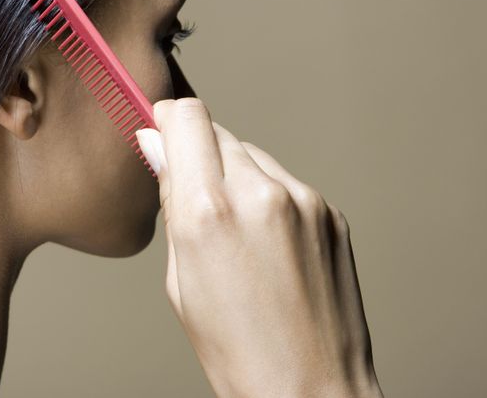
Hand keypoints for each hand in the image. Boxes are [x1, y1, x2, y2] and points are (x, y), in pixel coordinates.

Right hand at [135, 98, 383, 397]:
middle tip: (195, 202)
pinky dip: (269, 200)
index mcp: (208, 210)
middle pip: (217, 133)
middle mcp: (259, 193)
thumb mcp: (179, 278)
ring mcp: (303, 199)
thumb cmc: (237, 350)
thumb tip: (156, 147)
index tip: (160, 133)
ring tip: (237, 237)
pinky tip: (269, 248)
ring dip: (236, 177)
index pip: (186, 117)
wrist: (311, 390)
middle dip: (199, 155)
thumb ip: (171, 200)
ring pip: (253, 156)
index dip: (167, 121)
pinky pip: (285, 183)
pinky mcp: (330, 212)